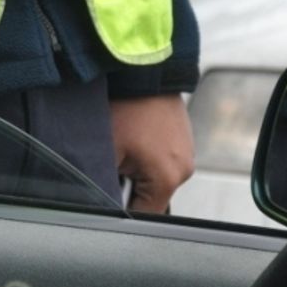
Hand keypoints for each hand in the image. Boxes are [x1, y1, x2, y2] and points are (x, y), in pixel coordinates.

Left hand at [110, 93, 194, 213]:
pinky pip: (162, 157)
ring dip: (137, 167)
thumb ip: (106, 183)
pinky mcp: (182, 139)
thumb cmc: (127, 106)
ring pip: (155, 176)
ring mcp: (186, 153)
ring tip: (124, 142)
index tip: (107, 195)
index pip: (144, 215)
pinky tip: (134, 134)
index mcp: (168, 179)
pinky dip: (146, 152)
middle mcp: (184, 169)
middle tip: (114, 159)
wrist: (145, 70)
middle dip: (129, 184)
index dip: (121, 208)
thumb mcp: (108, 150)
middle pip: (151, 196)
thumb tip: (100, 202)